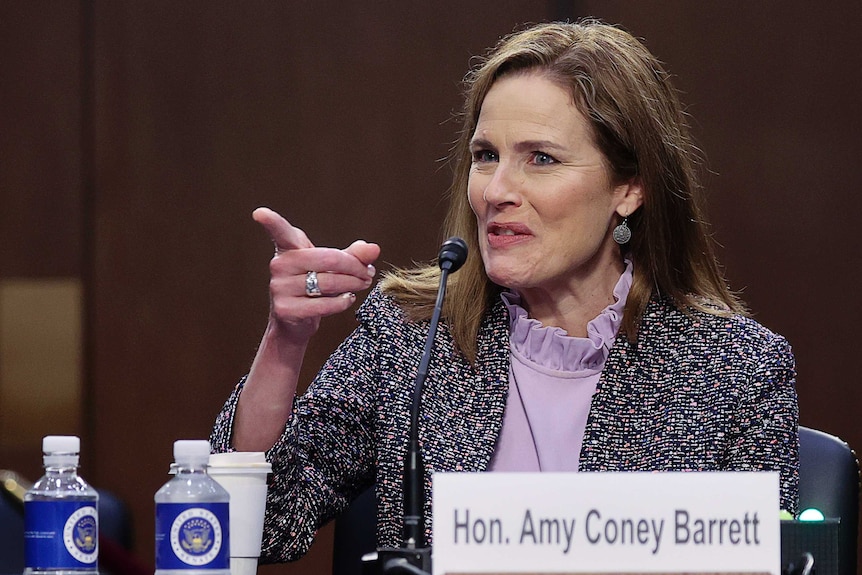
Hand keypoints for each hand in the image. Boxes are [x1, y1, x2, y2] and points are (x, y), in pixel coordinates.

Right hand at [252, 207, 379, 339]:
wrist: (294, 323)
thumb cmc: (313, 286)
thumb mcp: (331, 267)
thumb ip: (352, 255)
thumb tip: (374, 249)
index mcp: (288, 249)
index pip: (280, 232)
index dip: (270, 221)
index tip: (260, 213)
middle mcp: (279, 265)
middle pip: (328, 259)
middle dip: (355, 267)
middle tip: (368, 273)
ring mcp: (279, 288)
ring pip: (329, 282)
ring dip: (353, 284)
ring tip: (362, 284)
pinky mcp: (285, 310)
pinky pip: (324, 304)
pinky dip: (343, 302)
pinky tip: (348, 298)